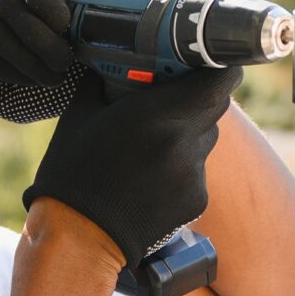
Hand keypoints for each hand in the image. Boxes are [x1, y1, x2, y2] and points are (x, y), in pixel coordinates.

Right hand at [23, 67, 242, 270]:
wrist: (80, 238)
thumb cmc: (73, 172)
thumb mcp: (80, 114)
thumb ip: (104, 79)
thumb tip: (111, 57)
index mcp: (158, 115)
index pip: (219, 81)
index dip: (220, 67)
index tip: (209, 61)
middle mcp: (184, 144)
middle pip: (215, 106)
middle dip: (200, 95)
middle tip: (175, 95)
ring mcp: (194, 175)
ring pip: (206, 139)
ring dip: (189, 132)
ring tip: (153, 144)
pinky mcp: (197, 201)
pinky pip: (198, 170)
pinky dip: (182, 167)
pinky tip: (151, 177)